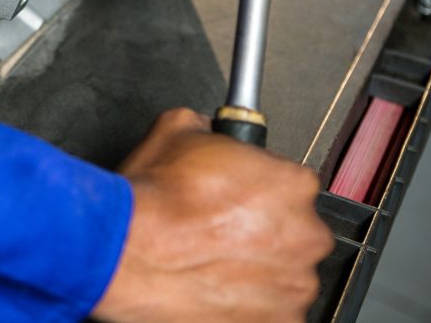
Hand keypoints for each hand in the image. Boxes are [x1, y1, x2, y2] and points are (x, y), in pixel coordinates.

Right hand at [90, 108, 333, 322]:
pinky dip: (251, 303)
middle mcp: (304, 234)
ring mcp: (294, 284)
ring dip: (259, 267)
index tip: (237, 194)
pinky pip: (274, 311)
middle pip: (295, 229)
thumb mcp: (175, 129)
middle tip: (222, 229)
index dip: (257, 186)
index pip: (290, 181)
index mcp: (291, 183)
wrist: (126, 251)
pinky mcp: (278, 322)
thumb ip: (207, 127)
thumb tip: (206, 129)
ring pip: (286, 272)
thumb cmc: (153, 202)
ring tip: (214, 260)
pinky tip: (217, 285)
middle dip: (264, 229)